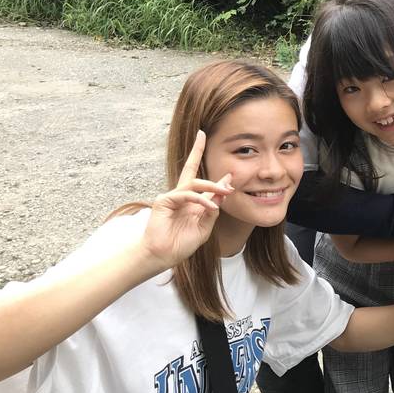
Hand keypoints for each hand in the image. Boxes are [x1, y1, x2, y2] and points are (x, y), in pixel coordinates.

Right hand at [141, 131, 234, 269]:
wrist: (163, 256)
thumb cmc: (181, 244)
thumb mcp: (204, 227)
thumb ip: (213, 210)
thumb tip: (224, 191)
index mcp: (192, 202)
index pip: (202, 184)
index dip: (217, 177)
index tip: (230, 172)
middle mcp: (182, 196)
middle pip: (189, 168)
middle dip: (196, 150)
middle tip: (202, 136)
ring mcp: (172, 197)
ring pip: (194, 183)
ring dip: (212, 185)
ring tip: (226, 191)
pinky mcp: (165, 200)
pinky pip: (186, 194)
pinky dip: (200, 200)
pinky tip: (210, 208)